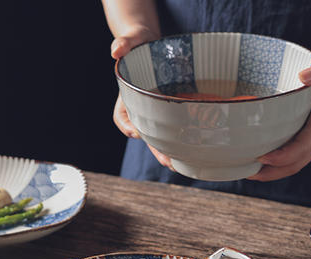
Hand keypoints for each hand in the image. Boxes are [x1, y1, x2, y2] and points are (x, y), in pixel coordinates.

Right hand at [111, 26, 174, 169]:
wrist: (149, 44)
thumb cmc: (137, 45)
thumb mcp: (129, 42)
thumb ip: (123, 44)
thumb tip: (116, 51)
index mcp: (127, 99)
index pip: (122, 118)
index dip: (128, 126)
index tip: (135, 132)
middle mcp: (140, 109)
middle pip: (146, 134)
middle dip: (157, 149)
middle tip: (168, 163)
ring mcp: (155, 111)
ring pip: (161, 135)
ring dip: (170, 150)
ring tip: (181, 164)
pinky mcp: (170, 108)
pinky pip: (175, 125)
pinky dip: (183, 137)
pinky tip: (194, 147)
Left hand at [249, 53, 310, 181]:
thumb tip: (303, 75)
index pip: (299, 150)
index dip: (278, 157)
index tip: (259, 157)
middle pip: (293, 165)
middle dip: (270, 173)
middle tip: (246, 173)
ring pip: (295, 164)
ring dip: (273, 172)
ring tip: (250, 171)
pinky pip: (298, 157)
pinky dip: (281, 163)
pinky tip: (266, 159)